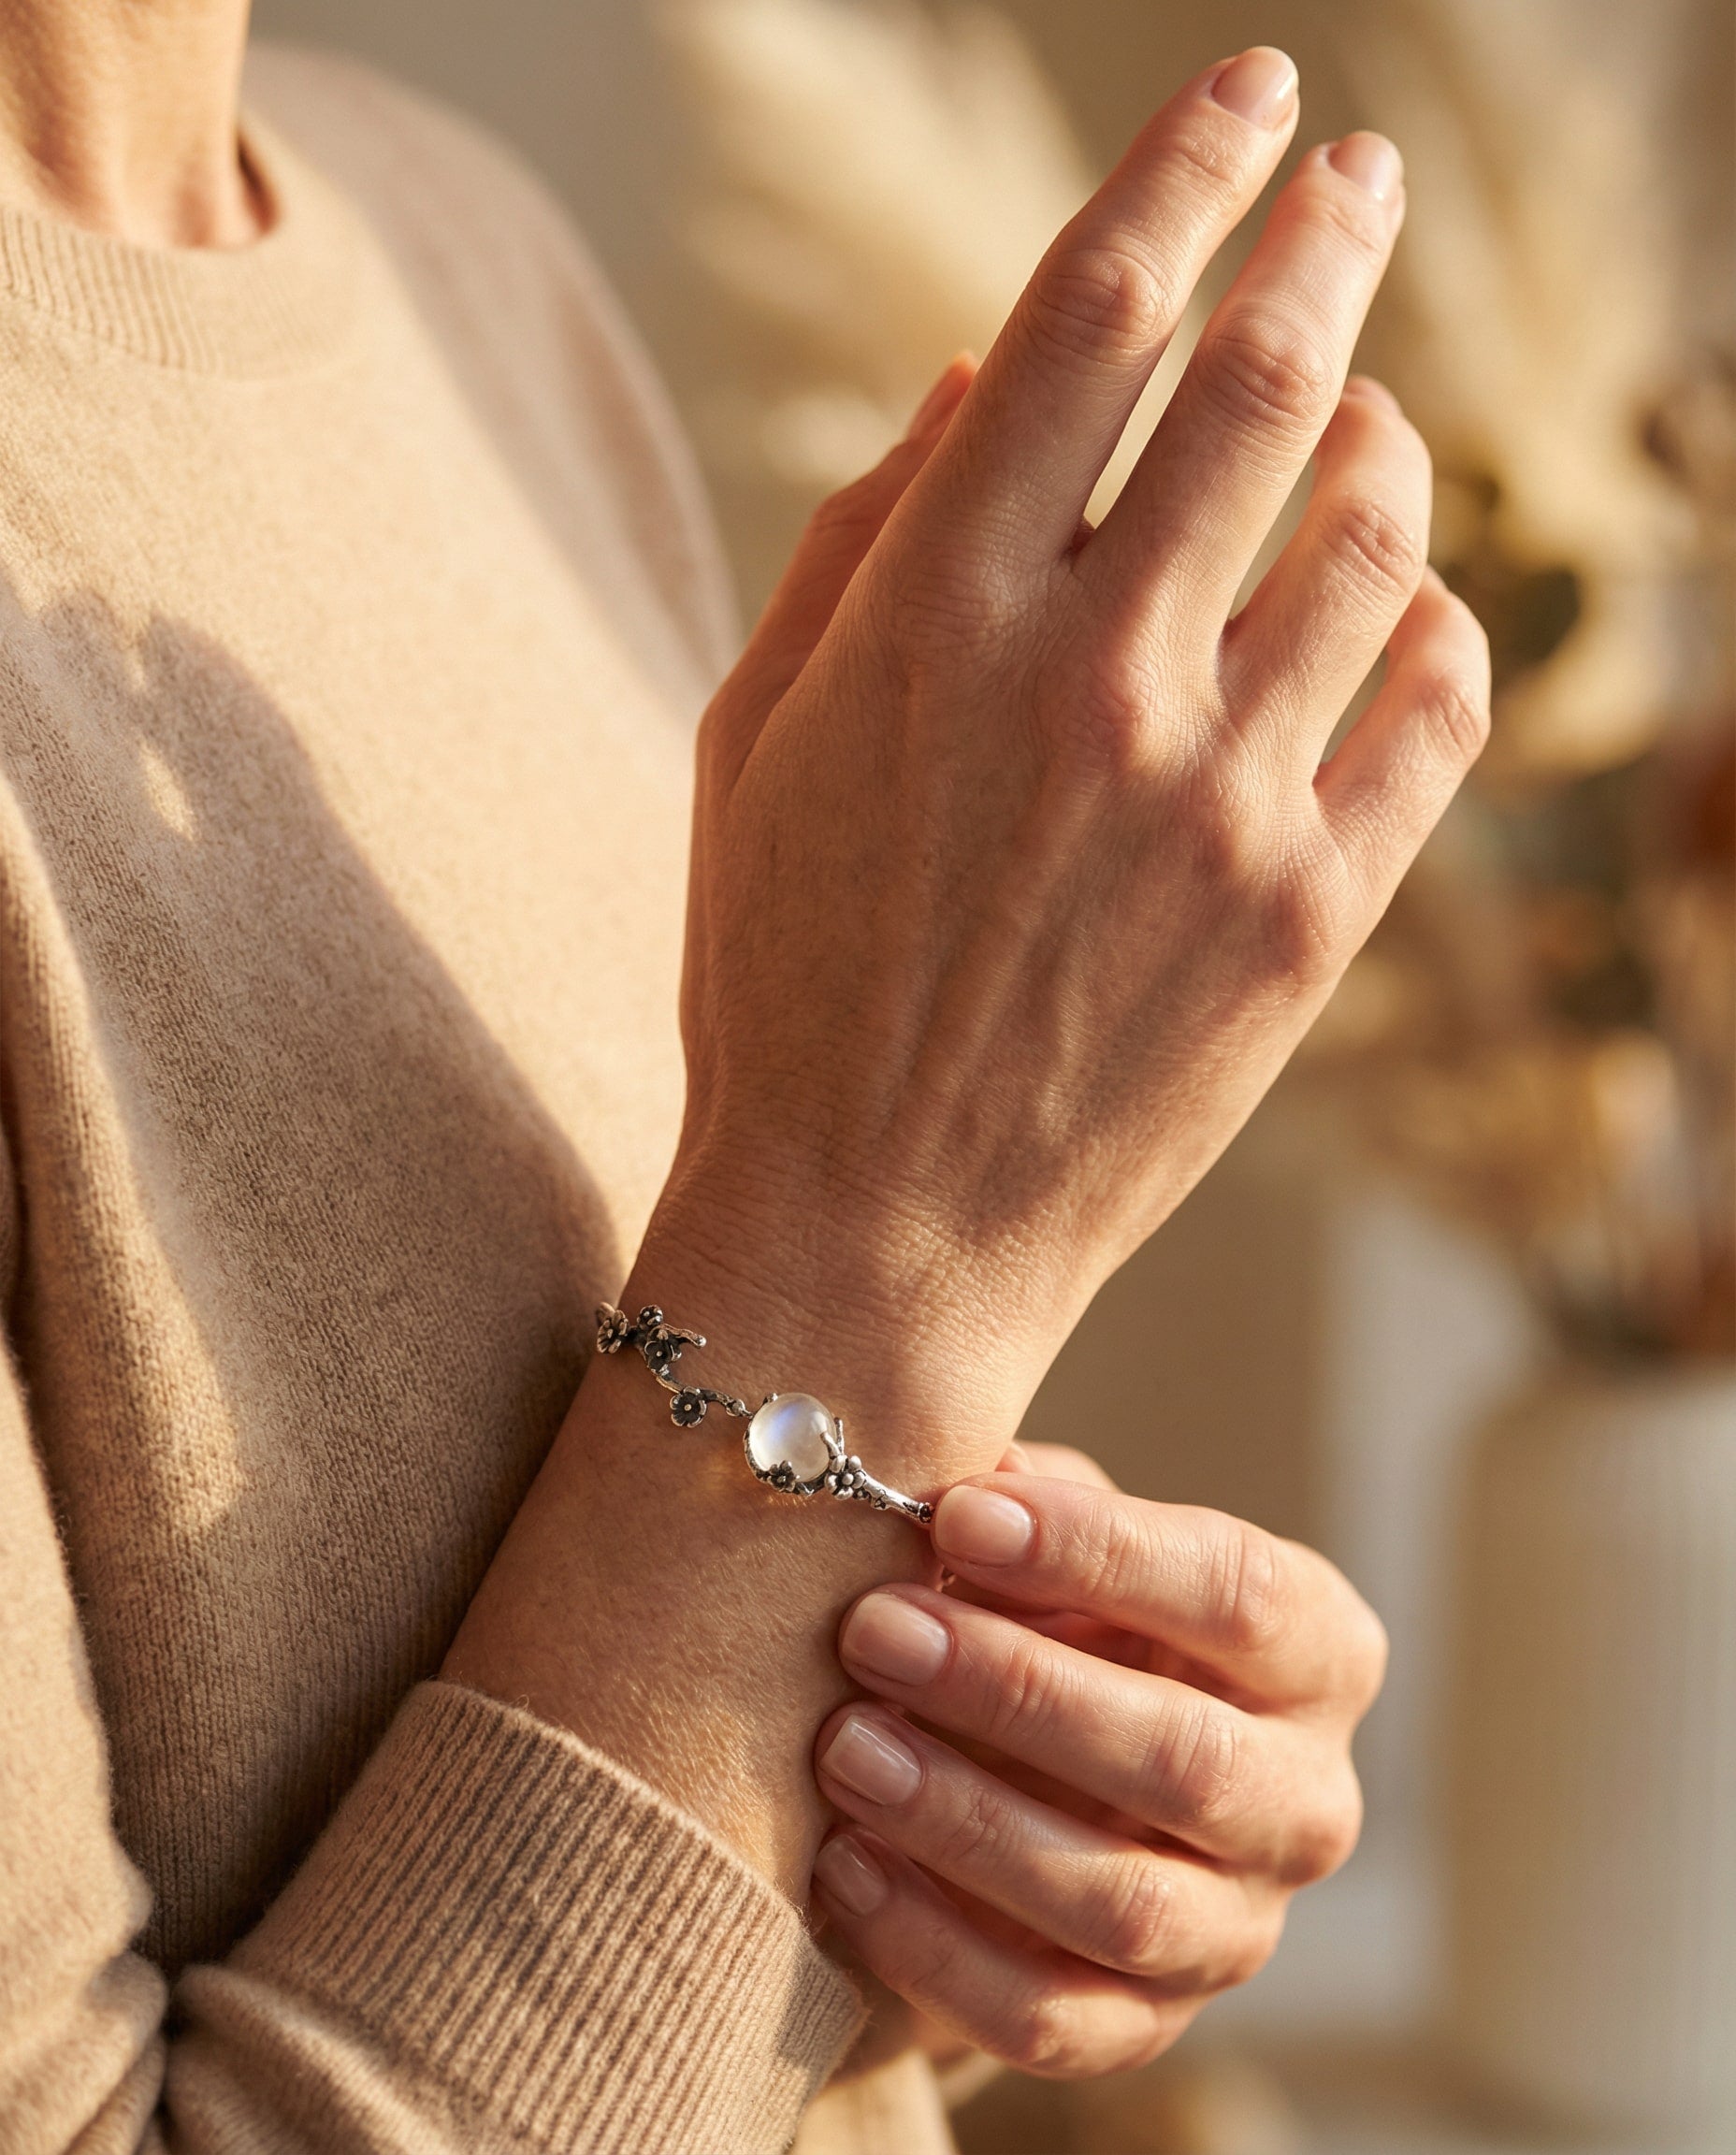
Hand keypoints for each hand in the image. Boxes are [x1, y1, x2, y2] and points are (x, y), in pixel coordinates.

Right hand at [651, 44, 1489, 1470]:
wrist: (873, 1236)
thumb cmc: (781, 981)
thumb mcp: (758, 739)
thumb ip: (862, 537)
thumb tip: (979, 372)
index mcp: (938, 621)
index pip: (1092, 315)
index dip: (1184, 172)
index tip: (1248, 100)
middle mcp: (1097, 685)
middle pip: (1269, 381)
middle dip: (1329, 241)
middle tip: (1355, 183)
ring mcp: (1222, 804)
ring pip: (1381, 530)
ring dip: (1383, 439)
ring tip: (1363, 428)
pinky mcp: (1310, 918)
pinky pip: (1438, 699)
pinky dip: (1437, 618)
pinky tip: (1398, 610)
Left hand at [810, 1468, 1386, 2074]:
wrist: (1063, 1773)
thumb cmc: (1066, 1616)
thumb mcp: (1065, 1541)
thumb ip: (1024, 1503)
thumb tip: (948, 1484)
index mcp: (1317, 1652)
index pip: (1238, 1594)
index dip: (1098, 1553)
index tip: (961, 1516)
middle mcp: (1306, 1800)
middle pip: (1186, 1757)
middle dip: (1016, 1691)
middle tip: (876, 1631)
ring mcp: (1236, 1930)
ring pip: (1121, 1903)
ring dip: (966, 1821)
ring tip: (846, 1744)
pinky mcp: (1146, 2027)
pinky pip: (1048, 2019)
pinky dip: (937, 1948)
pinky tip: (845, 1865)